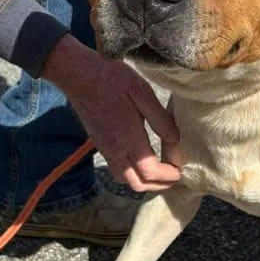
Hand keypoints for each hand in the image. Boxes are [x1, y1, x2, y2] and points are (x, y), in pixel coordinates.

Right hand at [42, 34, 181, 191]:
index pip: (150, 171)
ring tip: (161, 173)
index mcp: (128, 138)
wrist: (78, 75)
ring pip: (125, 180)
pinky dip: (133, 174)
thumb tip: (175, 139)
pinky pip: (117, 170)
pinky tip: (143, 161)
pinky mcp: (100, 145)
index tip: (181, 171)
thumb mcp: (142, 91)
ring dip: (145, 182)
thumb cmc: (111, 79)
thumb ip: (159, 118)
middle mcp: (115, 150)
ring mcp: (105, 149)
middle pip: (137, 184)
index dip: (168, 177)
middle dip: (159, 185)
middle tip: (174, 177)